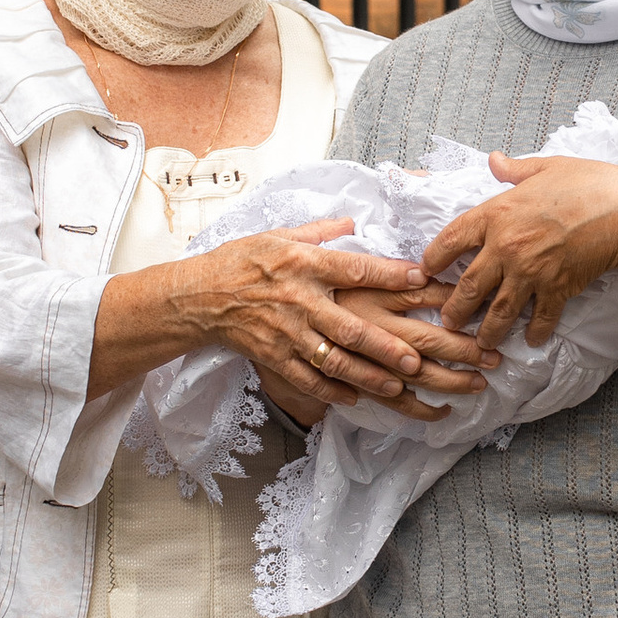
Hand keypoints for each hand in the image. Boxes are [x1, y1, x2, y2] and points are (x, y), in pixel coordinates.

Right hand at [188, 218, 493, 420]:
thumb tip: (352, 220)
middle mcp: (299, 300)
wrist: (198, 296)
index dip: (387, 274)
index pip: (353, 269)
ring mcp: (286, 333)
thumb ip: (319, 231)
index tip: (419, 278)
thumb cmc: (241, 262)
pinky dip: (331, 391)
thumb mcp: (278, 236)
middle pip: (349, 327)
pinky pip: (306, 379)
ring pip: (333, 360)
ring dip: (366, 375)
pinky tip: (355, 397)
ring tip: (396, 385)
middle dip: (383, 346)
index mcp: (303, 264)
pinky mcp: (273, 357)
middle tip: (415, 358)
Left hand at [424, 157, 617, 349]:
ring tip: (480, 342)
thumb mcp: (546, 166)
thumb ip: (515, 169)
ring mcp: (530, 272)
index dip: (434, 257)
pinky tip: (530, 340)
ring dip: (486, 330)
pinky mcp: (556, 289)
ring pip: (498, 310)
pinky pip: (539, 318)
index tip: (426, 270)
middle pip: (468, 286)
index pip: (451, 238)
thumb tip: (494, 160)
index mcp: (496, 213)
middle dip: (455, 308)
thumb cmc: (587, 183)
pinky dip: (534, 332)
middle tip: (448, 321)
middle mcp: (506, 247)